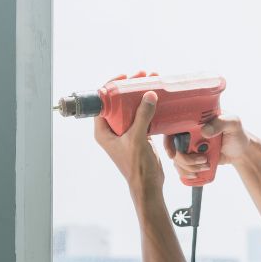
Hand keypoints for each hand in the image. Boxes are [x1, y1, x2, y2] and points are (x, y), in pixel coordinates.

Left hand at [94, 71, 163, 192]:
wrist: (148, 184)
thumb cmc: (137, 167)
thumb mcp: (137, 139)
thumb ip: (142, 117)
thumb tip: (149, 95)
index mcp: (103, 131)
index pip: (102, 103)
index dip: (111, 87)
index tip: (124, 77)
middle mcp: (112, 130)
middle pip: (118, 102)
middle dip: (130, 88)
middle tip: (142, 76)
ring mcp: (126, 132)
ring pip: (131, 108)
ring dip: (140, 95)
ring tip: (151, 81)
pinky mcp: (139, 135)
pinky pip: (142, 116)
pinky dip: (149, 107)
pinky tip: (157, 98)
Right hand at [162, 113, 251, 179]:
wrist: (241, 150)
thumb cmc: (237, 133)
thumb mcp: (232, 123)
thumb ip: (221, 123)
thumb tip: (204, 131)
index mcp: (193, 120)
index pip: (173, 128)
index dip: (168, 142)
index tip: (173, 153)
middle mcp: (188, 133)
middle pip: (174, 148)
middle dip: (185, 159)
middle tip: (203, 160)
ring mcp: (189, 147)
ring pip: (177, 160)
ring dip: (188, 168)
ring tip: (206, 167)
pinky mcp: (192, 159)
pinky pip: (182, 168)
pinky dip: (187, 173)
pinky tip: (197, 174)